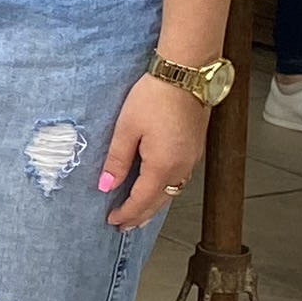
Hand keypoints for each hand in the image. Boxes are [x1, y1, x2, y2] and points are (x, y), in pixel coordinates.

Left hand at [99, 71, 210, 229]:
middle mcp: (182, 167)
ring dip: (154, 204)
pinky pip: (179, 179)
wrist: (187, 74)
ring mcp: (192, 158)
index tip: (112, 221)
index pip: (142, 200)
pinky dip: (165, 190)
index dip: (126, 213)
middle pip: (159, 201)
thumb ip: (117, 160)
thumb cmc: (154, 97)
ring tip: (139, 213)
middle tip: (124, 226)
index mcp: (163, 166)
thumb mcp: (126, 128)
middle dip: (140, 215)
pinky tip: (157, 188)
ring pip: (172, 191)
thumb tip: (106, 186)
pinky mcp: (195, 148)